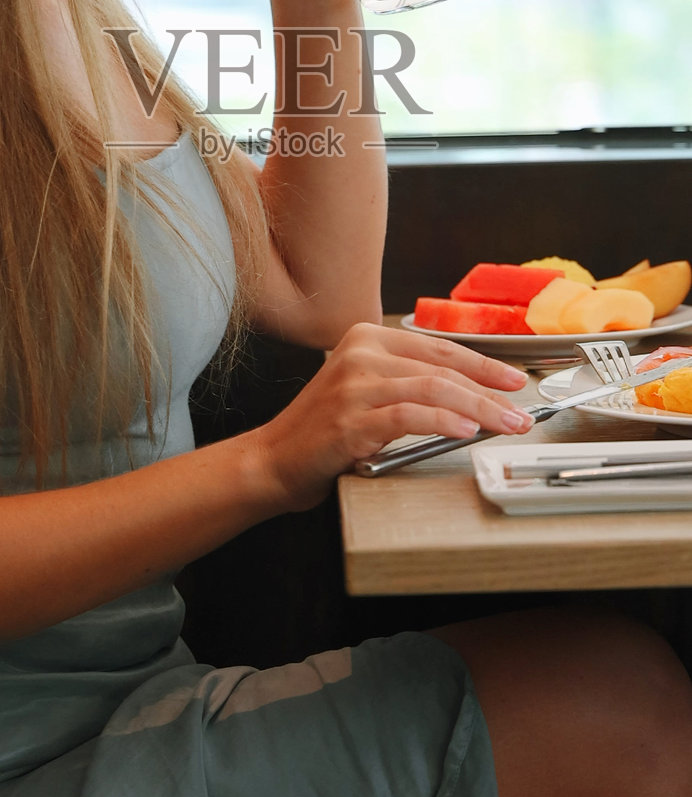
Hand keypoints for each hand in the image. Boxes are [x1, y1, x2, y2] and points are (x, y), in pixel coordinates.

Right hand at [252, 322, 531, 510]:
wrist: (275, 459)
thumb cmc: (325, 429)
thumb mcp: (367, 389)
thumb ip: (407, 380)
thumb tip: (472, 391)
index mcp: (367, 338)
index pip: (439, 348)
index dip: (483, 365)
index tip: (514, 381)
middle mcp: (360, 354)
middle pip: (442, 367)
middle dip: (490, 390)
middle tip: (520, 412)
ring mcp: (353, 386)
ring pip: (432, 388)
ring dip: (479, 408)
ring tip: (505, 425)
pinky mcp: (350, 420)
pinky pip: (408, 415)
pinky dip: (443, 421)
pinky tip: (465, 430)